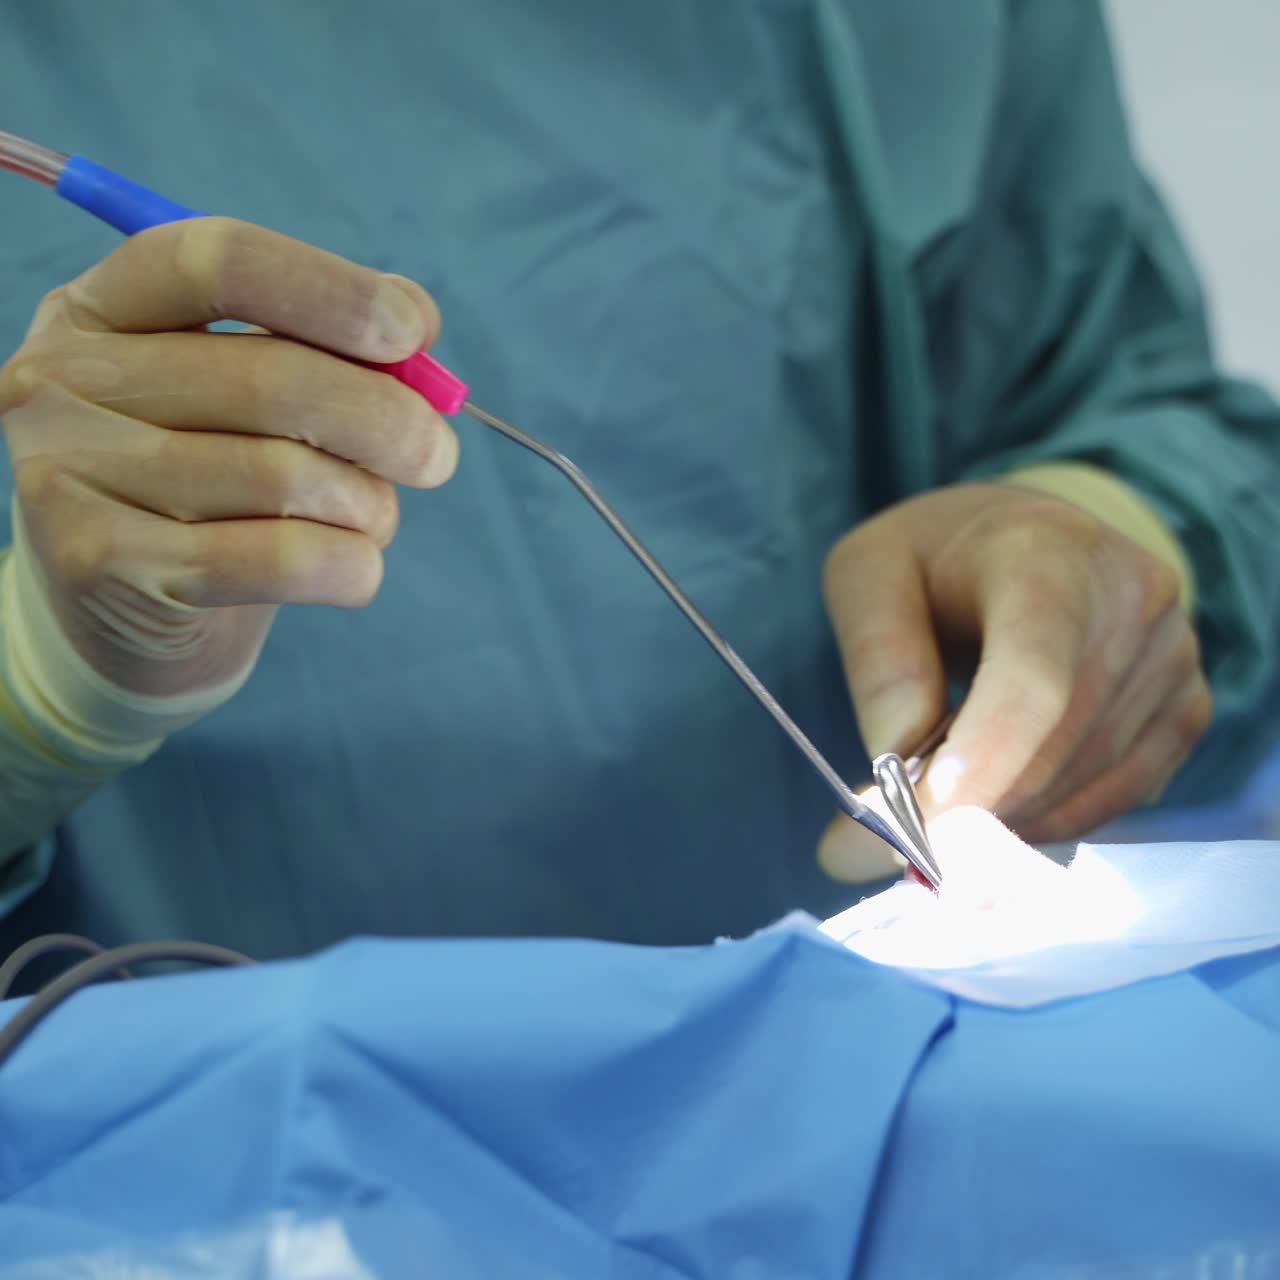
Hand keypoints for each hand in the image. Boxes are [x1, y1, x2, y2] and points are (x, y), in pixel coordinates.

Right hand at [0, 217, 454, 707]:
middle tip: (437, 456)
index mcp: (101, 307)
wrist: (128, 614)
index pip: (220, 262)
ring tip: (373, 519)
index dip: (333, 292)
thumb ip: (321, 350)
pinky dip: (349, 565)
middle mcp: (63, 377)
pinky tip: (356, 569)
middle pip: (268, 376)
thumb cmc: (210, 488)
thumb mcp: (247, 402)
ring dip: (367, 505)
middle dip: (385, 419)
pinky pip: (276, 558)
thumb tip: (414, 325)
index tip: (413, 333)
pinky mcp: (97, 564)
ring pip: (282, 476)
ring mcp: (67, 471)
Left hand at [817, 482, 1210, 880]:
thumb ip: (880, 665)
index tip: (920, 818)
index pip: (1035, 676)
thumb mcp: (870, 575)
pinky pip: (1118, 795)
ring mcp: (1171, 658)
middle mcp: (1133, 601)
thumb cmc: (936, 557)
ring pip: (1086, 781)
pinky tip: (993, 803)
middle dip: (971, 804)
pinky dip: (1046, 817)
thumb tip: (892, 781)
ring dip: (1001, 816)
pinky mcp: (1184, 709)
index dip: (984, 757)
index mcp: (1049, 553)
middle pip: (1059, 741)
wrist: (1027, 539)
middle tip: (885, 839)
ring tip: (933, 805)